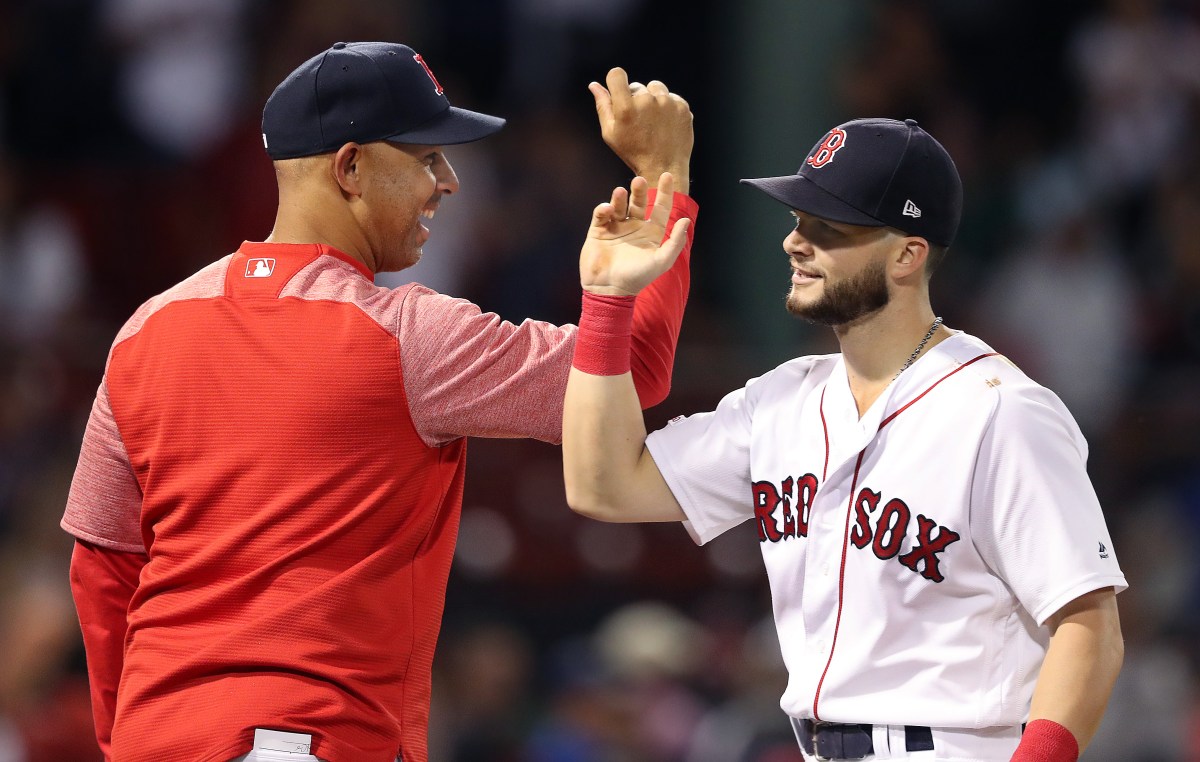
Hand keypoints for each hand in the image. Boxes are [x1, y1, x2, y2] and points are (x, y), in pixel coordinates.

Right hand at [580, 172, 690, 295]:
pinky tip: (607, 210)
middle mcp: (634, 227)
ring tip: (620, 191)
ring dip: (620, 197)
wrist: (609, 289)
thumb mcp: (661, 261)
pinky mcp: (599, 231)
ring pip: (619, 205)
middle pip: (638, 202)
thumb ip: (675, 242)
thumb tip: (685, 220)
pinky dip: (604, 209)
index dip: (665, 192)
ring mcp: (616, 228)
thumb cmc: (638, 277)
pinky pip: (601, 215)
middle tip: (639, 181)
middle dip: (639, 190)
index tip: (667, 175)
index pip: (660, 208)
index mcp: (651, 233)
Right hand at [590, 68, 692, 195]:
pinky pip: (671, 96)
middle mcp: (647, 101)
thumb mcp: (611, 133)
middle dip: (634, 99)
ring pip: (654, 87)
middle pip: (636, 86)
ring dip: (652, 99)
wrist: (664, 168)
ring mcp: (667, 102)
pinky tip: (665, 123)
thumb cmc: (633, 152)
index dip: (615, 80)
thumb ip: (603, 106)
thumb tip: (594, 85)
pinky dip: (667, 106)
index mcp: (626, 108)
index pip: (616, 74)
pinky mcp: (682, 106)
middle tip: (638, 122)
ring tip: (652, 121)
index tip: (619, 91)